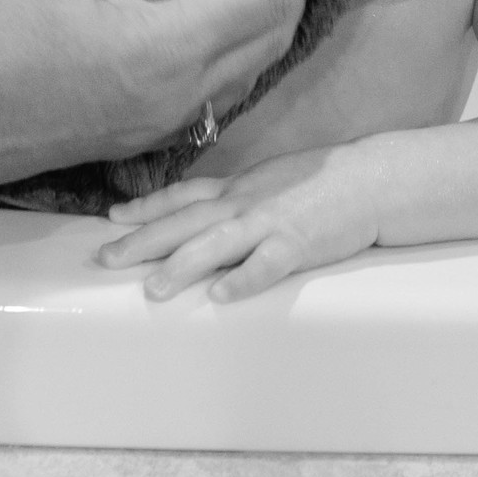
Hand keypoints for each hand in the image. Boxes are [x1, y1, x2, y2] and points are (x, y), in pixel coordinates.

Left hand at [96, 144, 379, 302]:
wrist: (372, 179)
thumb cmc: (322, 183)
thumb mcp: (269, 181)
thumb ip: (237, 197)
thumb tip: (205, 209)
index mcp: (237, 189)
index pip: (181, 197)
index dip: (145, 207)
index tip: (111, 218)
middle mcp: (244, 203)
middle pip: (184, 222)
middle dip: (142, 241)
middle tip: (105, 259)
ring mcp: (269, 222)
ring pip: (216, 245)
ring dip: (182, 265)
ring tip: (152, 290)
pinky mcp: (299, 244)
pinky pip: (267, 264)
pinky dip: (243, 280)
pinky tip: (221, 297)